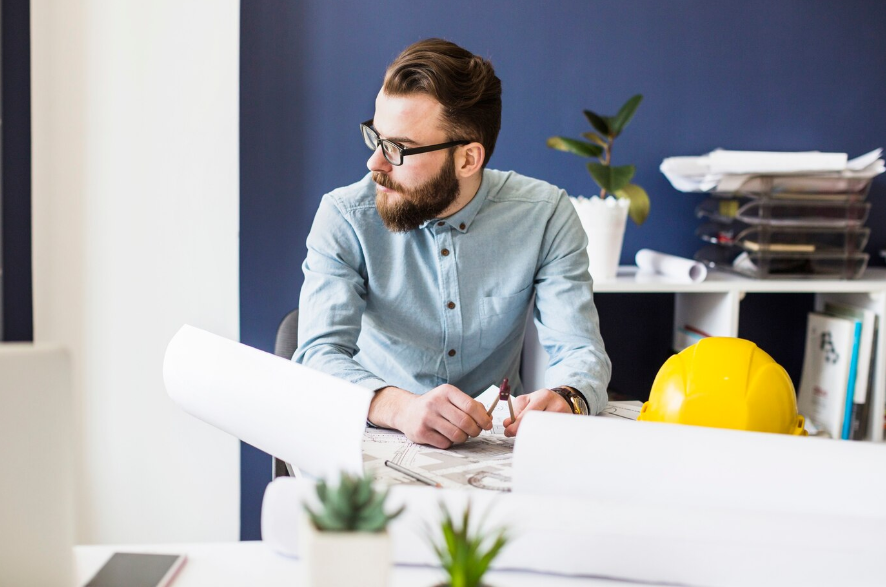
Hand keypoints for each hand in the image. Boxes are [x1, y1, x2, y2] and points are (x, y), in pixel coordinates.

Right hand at [371, 384, 492, 448]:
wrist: (406, 411)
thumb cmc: (434, 406)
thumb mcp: (450, 398)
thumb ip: (470, 405)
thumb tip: (488, 418)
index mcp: (446, 391)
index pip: (471, 406)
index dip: (483, 418)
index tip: (487, 424)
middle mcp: (435, 402)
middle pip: (465, 422)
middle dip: (475, 431)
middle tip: (474, 432)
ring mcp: (427, 418)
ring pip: (456, 435)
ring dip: (462, 438)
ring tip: (459, 434)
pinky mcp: (421, 432)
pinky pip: (444, 443)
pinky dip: (449, 443)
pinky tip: (445, 436)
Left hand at [502, 388, 571, 436]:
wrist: (560, 400)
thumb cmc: (541, 401)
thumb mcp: (526, 400)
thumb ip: (515, 411)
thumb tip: (507, 424)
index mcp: (544, 396)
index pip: (528, 413)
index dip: (516, 425)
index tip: (509, 431)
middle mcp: (556, 405)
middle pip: (538, 424)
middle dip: (525, 432)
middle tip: (519, 435)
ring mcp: (564, 417)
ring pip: (545, 432)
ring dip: (534, 436)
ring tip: (530, 433)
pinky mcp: (567, 426)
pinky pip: (552, 436)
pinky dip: (543, 438)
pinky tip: (540, 436)